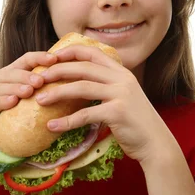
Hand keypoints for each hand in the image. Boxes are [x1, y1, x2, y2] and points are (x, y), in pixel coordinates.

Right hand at [0, 52, 54, 145]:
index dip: (39, 57)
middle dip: (28, 76)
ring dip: (16, 88)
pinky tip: (12, 102)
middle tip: (41, 80)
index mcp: (5, 73)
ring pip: (0, 87)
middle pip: (12, 72)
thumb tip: (66, 83)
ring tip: (29, 91)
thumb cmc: (6, 116)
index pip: (24, 59)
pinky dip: (1, 102)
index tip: (55, 59)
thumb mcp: (22, 100)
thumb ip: (35, 89)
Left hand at [36, 45, 177, 165]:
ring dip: (57, 93)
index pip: (93, 53)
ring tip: (39, 100)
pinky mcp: (118, 113)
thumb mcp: (124, 97)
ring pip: (82, 87)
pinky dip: (66, 121)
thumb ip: (107, 88)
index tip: (51, 57)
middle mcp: (122, 79)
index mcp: (122, 72)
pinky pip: (86, 114)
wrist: (156, 142)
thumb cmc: (136, 122)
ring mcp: (121, 94)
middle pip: (83, 67)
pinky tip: (52, 126)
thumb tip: (79, 85)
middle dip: (58, 70)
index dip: (70, 52)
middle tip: (39, 78)